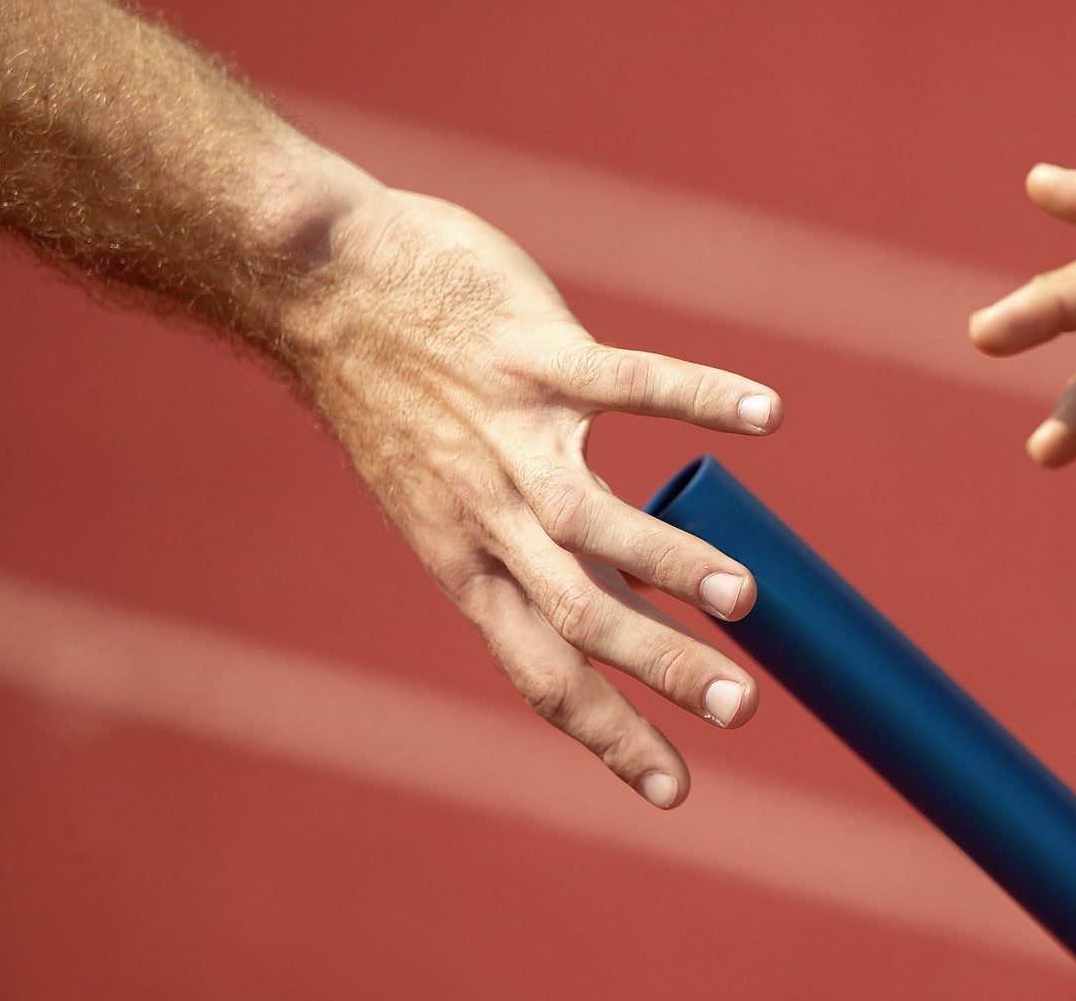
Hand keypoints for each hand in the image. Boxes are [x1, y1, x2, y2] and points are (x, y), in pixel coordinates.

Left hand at [290, 188, 779, 807]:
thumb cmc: (397, 398)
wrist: (311, 285)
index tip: (676, 791)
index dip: (610, 737)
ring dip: (670, 558)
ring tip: (745, 597)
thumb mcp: (445, 501)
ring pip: (594, 515)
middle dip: (661, 667)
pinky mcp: (533, 349)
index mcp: (469, 563)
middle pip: (578, 615)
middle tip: (740, 709)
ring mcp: (511, 431)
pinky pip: (628, 379)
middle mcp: (488, 512)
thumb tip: (619, 597)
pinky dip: (700, 397)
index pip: (543, 675)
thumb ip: (526, 551)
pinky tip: (765, 415)